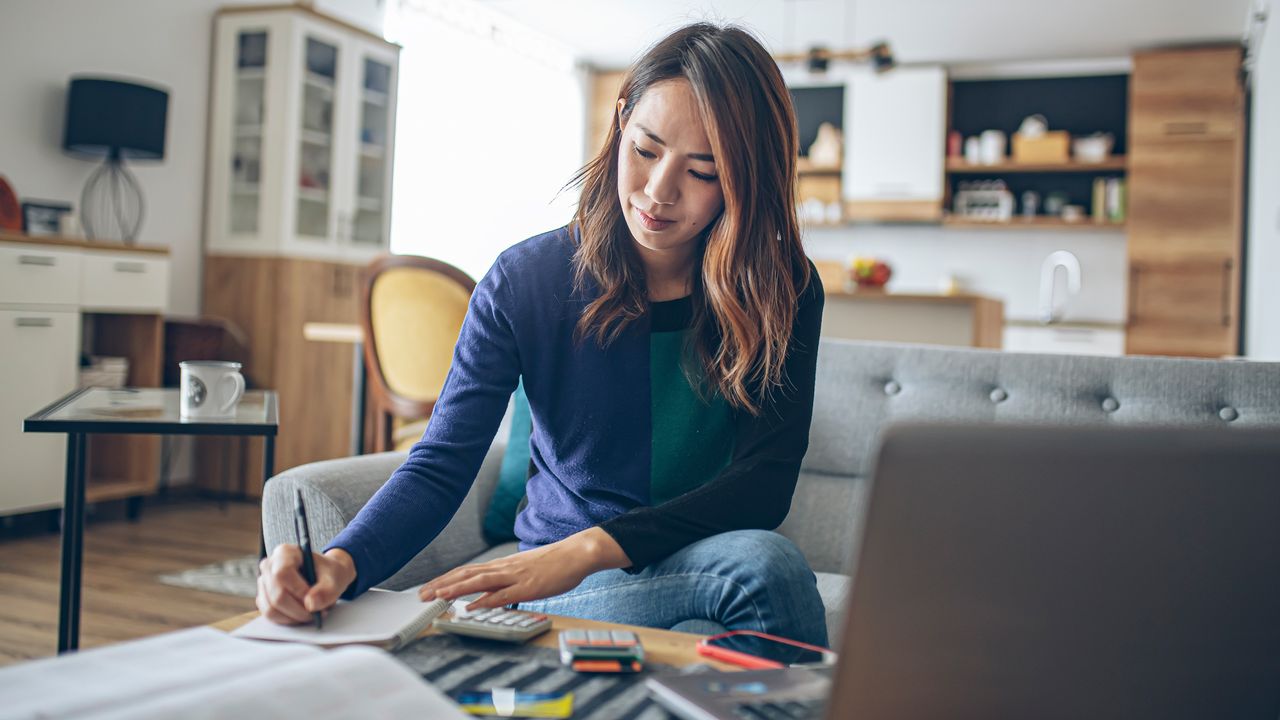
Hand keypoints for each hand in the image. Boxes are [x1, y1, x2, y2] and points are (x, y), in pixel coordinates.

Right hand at [257, 545, 355, 624]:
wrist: (327, 576)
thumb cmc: (329, 573)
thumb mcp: (335, 578)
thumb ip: (326, 591)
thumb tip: (310, 604)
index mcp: (285, 553)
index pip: (282, 574)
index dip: (297, 591)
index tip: (313, 602)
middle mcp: (269, 566)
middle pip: (276, 595)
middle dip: (298, 610)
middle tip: (317, 614)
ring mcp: (264, 583)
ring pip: (271, 609)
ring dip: (293, 617)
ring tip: (311, 614)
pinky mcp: (264, 598)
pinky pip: (270, 615)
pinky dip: (287, 620)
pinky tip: (302, 615)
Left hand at [419, 527, 629, 610]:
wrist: (577, 553)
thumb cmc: (553, 564)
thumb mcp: (524, 571)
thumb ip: (506, 582)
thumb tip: (489, 594)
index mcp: (502, 565)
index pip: (467, 571)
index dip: (446, 579)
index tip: (429, 588)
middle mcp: (504, 568)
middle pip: (466, 575)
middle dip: (442, 585)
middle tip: (422, 595)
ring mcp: (515, 576)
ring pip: (479, 582)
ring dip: (456, 589)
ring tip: (438, 597)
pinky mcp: (528, 586)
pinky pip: (503, 594)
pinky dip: (485, 599)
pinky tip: (472, 605)